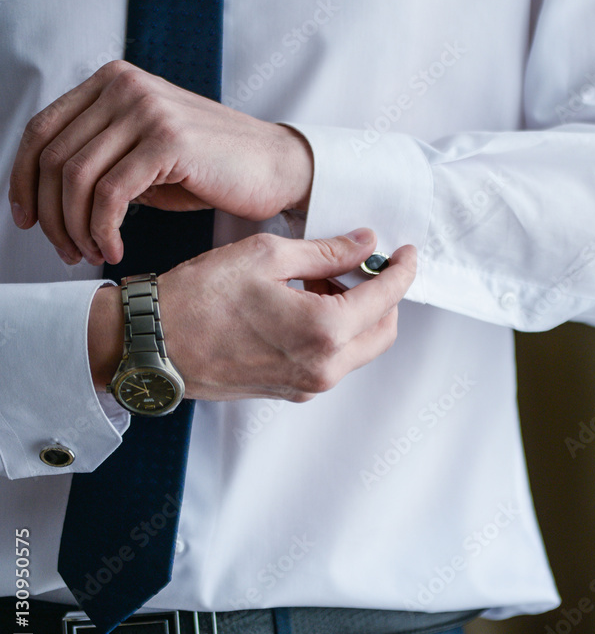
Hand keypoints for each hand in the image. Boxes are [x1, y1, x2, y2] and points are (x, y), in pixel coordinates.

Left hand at [8, 60, 313, 265]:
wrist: (274, 166)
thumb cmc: (208, 167)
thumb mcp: (142, 153)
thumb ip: (98, 158)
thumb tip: (43, 198)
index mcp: (112, 82)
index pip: (42, 130)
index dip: (22, 180)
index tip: (26, 219)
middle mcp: (124, 86)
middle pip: (52, 157)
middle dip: (50, 216)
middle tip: (66, 251)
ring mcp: (146, 108)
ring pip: (75, 179)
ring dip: (75, 229)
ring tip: (92, 254)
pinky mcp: (168, 140)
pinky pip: (110, 194)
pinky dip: (102, 231)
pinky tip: (113, 250)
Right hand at [88, 230, 416, 401]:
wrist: (150, 346)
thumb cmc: (198, 298)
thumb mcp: (266, 256)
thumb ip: (325, 251)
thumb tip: (364, 242)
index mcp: (324, 331)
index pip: (387, 297)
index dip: (403, 270)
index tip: (407, 252)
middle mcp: (322, 367)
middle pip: (383, 330)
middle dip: (383, 294)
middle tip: (360, 262)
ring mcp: (305, 385)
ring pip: (357, 348)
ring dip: (355, 313)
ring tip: (320, 278)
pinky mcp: (287, 391)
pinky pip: (330, 361)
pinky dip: (332, 332)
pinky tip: (304, 302)